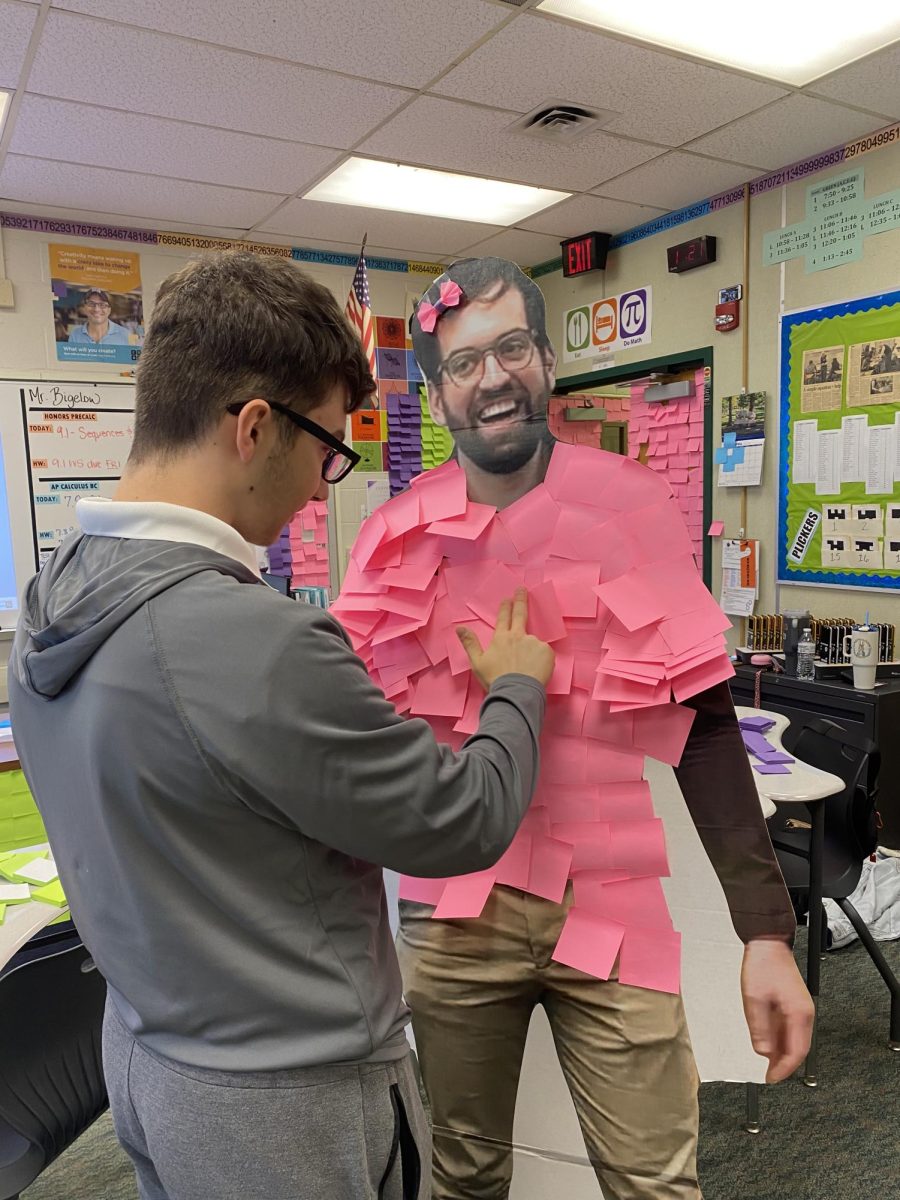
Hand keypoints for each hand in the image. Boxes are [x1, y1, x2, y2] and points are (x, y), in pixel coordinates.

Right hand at [457, 588, 554, 689]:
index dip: (505, 606)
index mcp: (501, 638)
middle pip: (520, 613)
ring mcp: (533, 642)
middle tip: (522, 589)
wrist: (516, 692)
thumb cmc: (495, 679)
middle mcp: (518, 636)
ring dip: (530, 648)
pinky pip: (544, 652)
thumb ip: (470, 643)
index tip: (508, 598)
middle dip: (521, 599)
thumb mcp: (477, 663)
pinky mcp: (546, 651)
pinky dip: (540, 658)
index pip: (503, 617)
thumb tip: (459, 628)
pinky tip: (535, 668)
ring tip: (527, 666)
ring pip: (532, 641)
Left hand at [741, 939, 814, 1082]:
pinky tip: (769, 1046)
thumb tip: (763, 1052)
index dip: (784, 1069)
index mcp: (799, 1014)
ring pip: (795, 1041)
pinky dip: (782, 1041)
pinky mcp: (795, 1005)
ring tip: (767, 1064)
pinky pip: (791, 1030)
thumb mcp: (754, 999)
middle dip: (784, 1064)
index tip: (771, 1078)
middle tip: (768, 1075)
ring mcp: (801, 1010)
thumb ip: (760, 1028)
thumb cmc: (762, 966)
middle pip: (799, 1049)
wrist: (768, 944)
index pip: (797, 1051)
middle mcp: (805, 1014)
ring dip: (783, 1053)